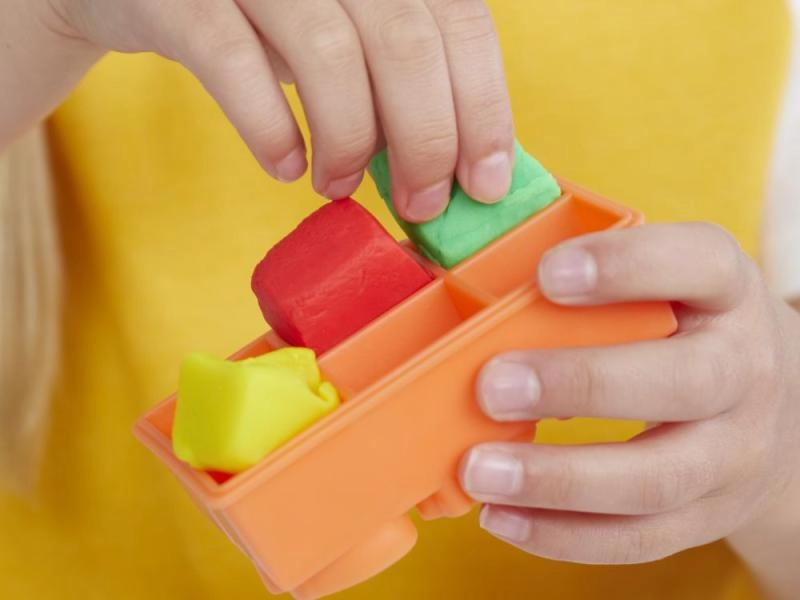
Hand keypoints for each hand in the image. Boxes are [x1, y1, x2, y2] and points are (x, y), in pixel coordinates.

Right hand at [50, 0, 513, 220]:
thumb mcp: (346, 31)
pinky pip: (233, 61)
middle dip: (424, 140)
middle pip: (405, 42)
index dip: (481, 108)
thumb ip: (398, 76)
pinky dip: (269, 127)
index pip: (459, 22)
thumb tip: (462, 159)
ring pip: (329, 53)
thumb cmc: (264, 17)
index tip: (483, 181)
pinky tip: (284, 165)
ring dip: (348, 141)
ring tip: (339, 184)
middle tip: (419, 203)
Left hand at [459, 223, 799, 563]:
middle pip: (684, 381)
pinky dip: (563, 534)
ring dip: (559, 480)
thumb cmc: (685, 328)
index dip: (625, 266)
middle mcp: (746, 369)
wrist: (771, 406)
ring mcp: (736, 452)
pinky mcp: (710, 514)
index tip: (547, 274)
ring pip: (658, 478)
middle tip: (492, 387)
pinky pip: (640, 537)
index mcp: (727, 290)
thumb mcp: (664, 284)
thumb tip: (473, 293)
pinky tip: (501, 517)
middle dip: (582, 384)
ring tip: (481, 471)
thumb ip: (591, 282)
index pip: (698, 263)